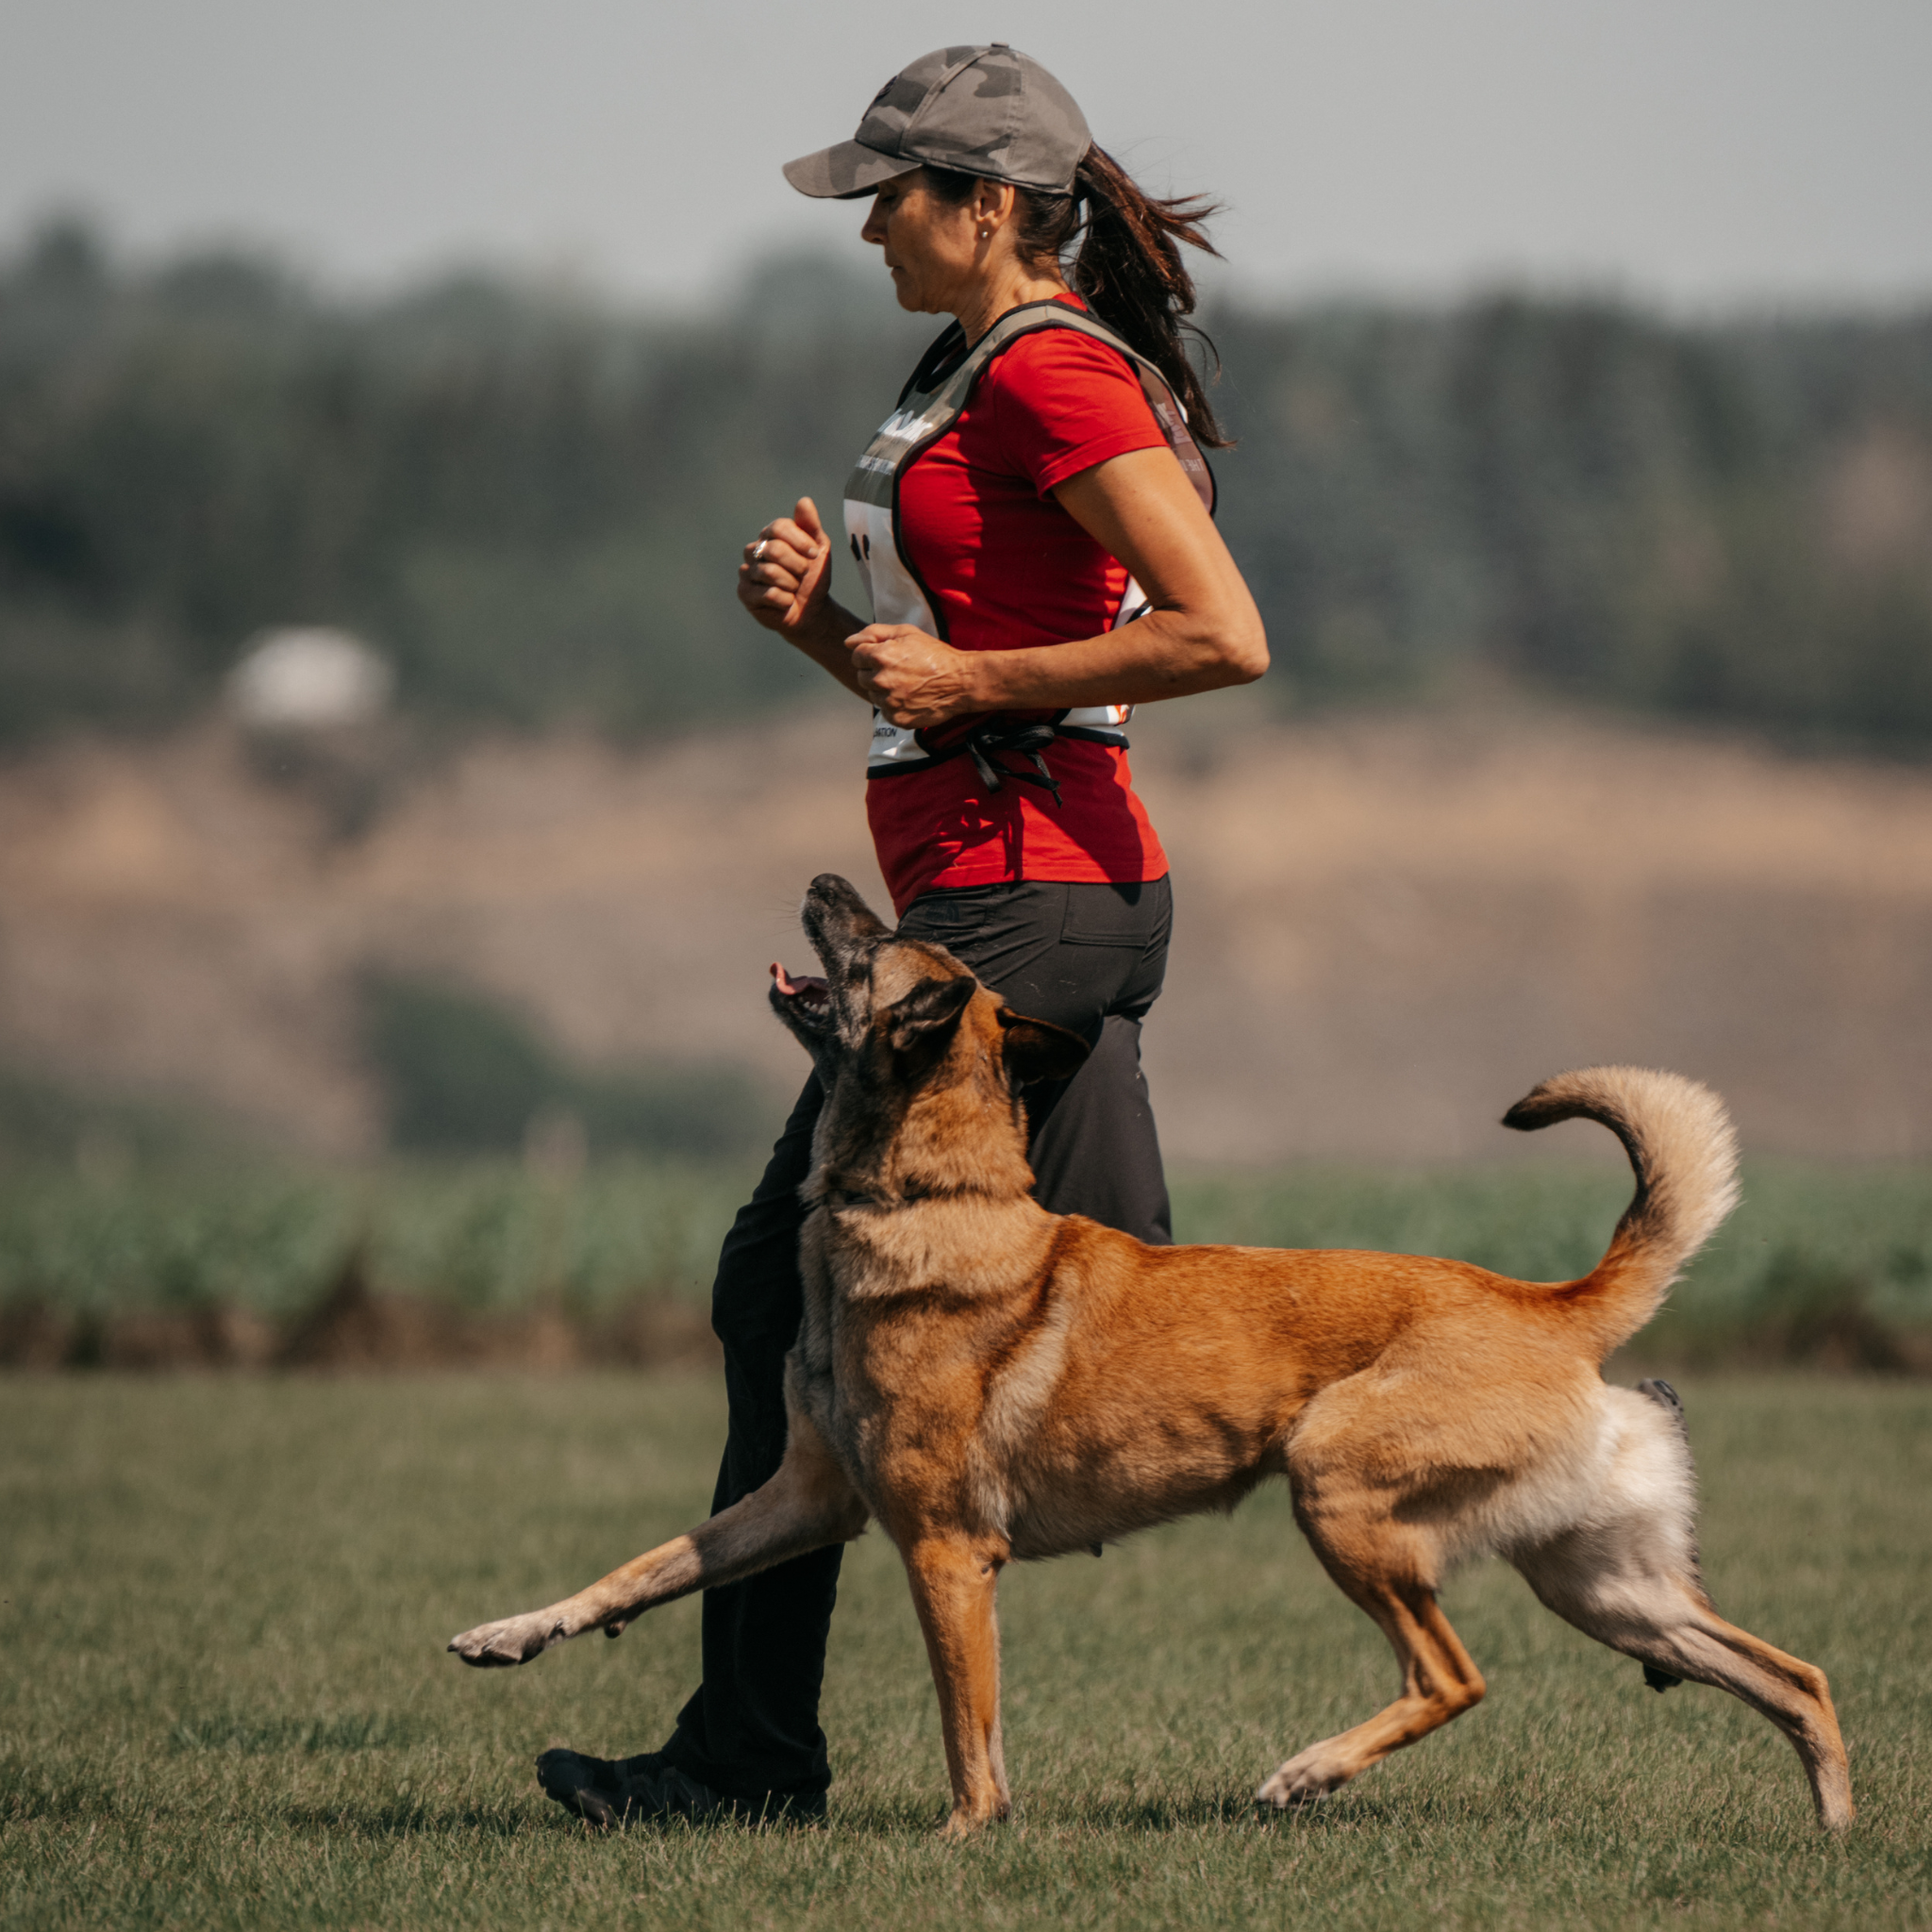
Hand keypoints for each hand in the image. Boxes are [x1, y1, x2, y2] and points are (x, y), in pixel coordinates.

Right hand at [737, 497, 831, 636]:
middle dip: (797, 565)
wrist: (811, 610)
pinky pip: (768, 593)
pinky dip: (785, 600)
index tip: (814, 554)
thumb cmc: (813, 577)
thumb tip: (804, 501)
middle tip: (803, 575)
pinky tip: (786, 602)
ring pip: (770, 572)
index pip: (778, 527)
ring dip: (792, 584)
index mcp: (770, 535)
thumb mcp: (819, 549)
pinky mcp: (744, 593)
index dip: (799, 541)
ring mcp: (747, 571)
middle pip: (774, 549)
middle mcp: (754, 550)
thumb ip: (811, 526)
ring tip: (794, 589)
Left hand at [847, 624, 985, 728]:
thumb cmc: (935, 655)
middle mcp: (881, 680)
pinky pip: (885, 711)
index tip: (887, 656)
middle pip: (862, 677)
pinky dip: (894, 705)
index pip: (856, 656)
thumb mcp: (907, 633)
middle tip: (898, 670)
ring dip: (883, 690)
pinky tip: (909, 697)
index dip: (870, 654)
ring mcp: (889, 702)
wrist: (961, 682)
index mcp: (881, 656)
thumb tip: (848, 642)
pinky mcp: (897, 718)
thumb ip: (874, 633)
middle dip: (875, 672)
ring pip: (873, 695)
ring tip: (905, 684)